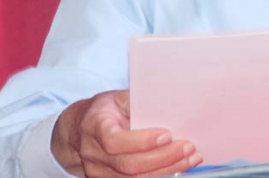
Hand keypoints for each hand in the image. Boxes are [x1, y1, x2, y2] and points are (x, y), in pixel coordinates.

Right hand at [51, 89, 201, 176]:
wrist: (78, 132)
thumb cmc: (102, 111)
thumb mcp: (116, 98)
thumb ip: (138, 102)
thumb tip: (169, 103)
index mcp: (94, 126)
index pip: (114, 140)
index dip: (141, 141)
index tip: (166, 135)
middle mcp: (93, 153)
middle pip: (128, 164)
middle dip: (162, 158)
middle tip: (188, 147)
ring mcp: (98, 171)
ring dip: (166, 169)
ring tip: (190, 158)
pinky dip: (160, 175)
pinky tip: (178, 167)